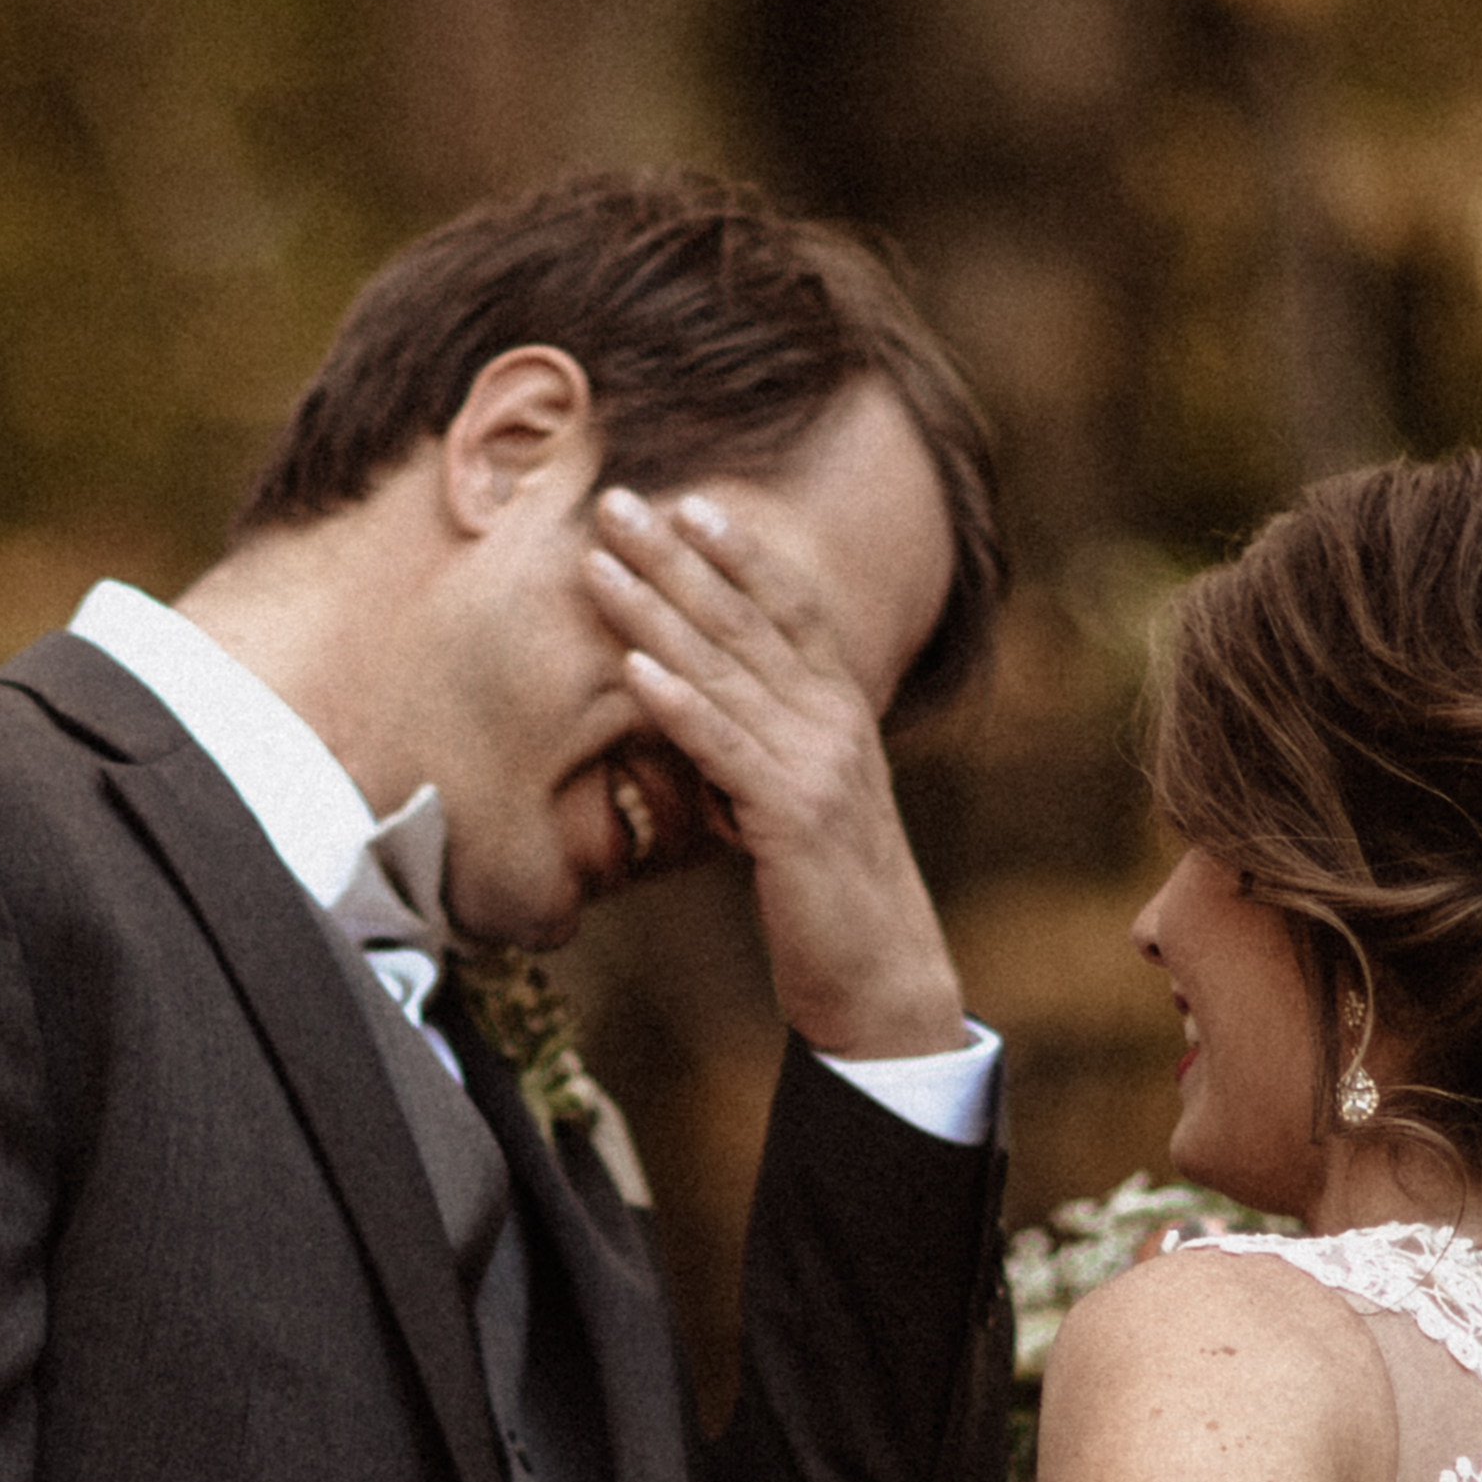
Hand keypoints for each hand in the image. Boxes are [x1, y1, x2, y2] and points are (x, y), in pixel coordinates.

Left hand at [584, 487, 970, 1060]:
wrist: (881, 980)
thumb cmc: (826, 896)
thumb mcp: (792, 802)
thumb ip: (753, 747)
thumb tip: (687, 707)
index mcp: (841, 713)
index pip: (790, 609)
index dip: (739, 552)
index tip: (686, 502)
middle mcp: (836, 724)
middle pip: (746, 621)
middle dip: (676, 558)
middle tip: (616, 502)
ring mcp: (818, 767)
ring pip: (725, 671)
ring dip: (657, 612)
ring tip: (600, 564)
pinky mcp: (794, 819)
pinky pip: (724, 748)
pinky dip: (679, 704)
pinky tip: (635, 668)